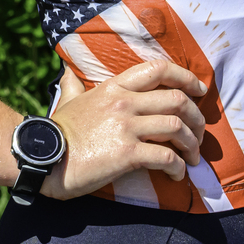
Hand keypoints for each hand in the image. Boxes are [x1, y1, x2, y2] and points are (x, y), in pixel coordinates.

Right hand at [42, 60, 207, 198]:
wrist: (43, 159)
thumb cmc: (57, 132)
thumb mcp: (68, 99)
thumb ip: (73, 83)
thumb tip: (67, 70)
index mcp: (115, 86)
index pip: (159, 69)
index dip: (186, 77)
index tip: (200, 90)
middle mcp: (125, 102)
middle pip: (177, 100)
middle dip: (197, 117)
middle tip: (200, 133)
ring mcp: (127, 127)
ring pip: (177, 127)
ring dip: (192, 144)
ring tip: (193, 157)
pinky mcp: (127, 153)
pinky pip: (165, 157)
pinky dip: (178, 166)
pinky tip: (177, 174)